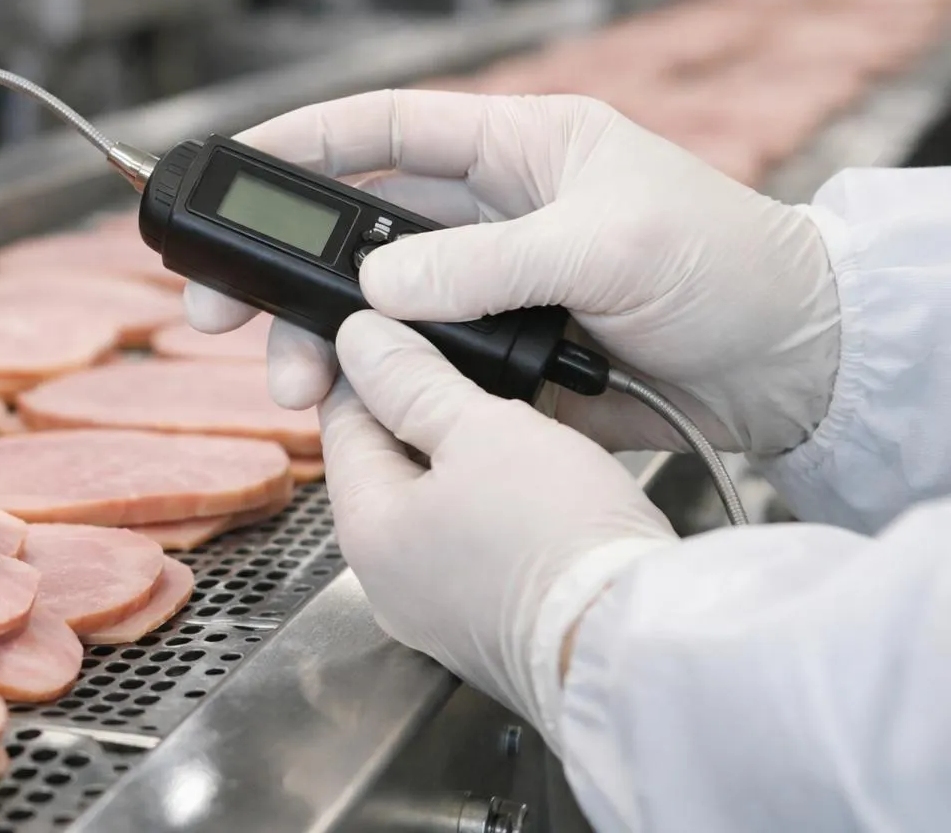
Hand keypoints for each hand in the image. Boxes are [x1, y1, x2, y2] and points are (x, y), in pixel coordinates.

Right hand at [187, 90, 840, 453]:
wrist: (788, 366)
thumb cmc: (725, 267)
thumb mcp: (607, 243)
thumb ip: (488, 262)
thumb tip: (379, 289)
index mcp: (517, 150)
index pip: (386, 130)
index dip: (303, 139)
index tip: (234, 162)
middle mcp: (489, 216)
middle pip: (354, 233)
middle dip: (282, 272)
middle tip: (219, 314)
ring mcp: (488, 289)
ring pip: (371, 310)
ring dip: (322, 344)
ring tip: (296, 389)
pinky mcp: (497, 355)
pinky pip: (411, 365)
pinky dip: (372, 387)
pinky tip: (347, 407)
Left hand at [323, 311, 676, 736]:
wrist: (638, 646)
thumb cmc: (560, 544)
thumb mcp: (483, 431)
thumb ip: (414, 381)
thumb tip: (362, 342)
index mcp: (366, 530)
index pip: (343, 421)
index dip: (372, 367)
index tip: (401, 334)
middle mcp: (388, 581)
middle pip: (387, 466)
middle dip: (422, 414)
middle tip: (472, 374)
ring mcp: (437, 611)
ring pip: (435, 505)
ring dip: (466, 461)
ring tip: (514, 424)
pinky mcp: (488, 627)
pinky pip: (473, 547)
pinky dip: (495, 509)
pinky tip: (537, 487)